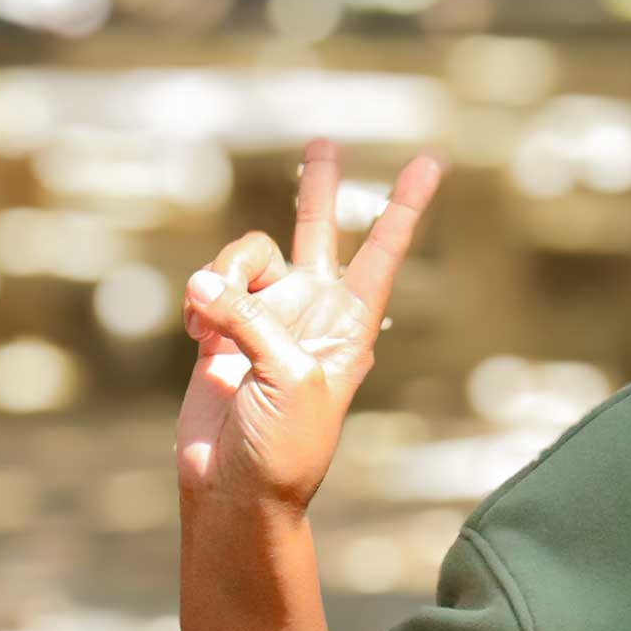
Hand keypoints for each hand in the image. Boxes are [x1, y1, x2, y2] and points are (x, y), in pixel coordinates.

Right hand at [175, 142, 443, 510]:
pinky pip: (209, 286)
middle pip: (317, 231)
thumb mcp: (287, 377)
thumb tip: (202, 286)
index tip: (430, 162)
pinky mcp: (221, 328)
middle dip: (318, 188)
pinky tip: (201, 341)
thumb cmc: (285, 445)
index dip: (405, 207)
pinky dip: (201, 304)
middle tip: (324, 144)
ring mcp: (265, 316)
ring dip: (225, 275)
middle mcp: (312, 310)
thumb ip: (250, 318)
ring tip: (211, 322)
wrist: (237, 486)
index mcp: (351, 323)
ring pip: (245, 255)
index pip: (383, 252)